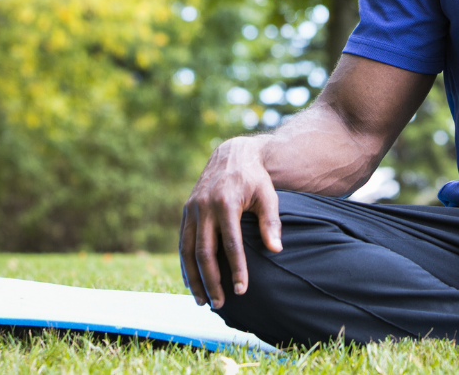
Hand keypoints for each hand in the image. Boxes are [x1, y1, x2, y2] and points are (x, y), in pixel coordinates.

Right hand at [179, 138, 282, 308]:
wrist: (232, 154)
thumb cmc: (255, 178)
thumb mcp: (268, 195)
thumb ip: (271, 222)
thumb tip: (276, 250)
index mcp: (226, 203)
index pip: (231, 244)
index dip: (236, 269)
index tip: (241, 291)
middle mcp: (204, 207)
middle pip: (204, 252)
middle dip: (211, 281)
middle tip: (220, 304)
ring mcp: (192, 209)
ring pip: (187, 250)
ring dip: (193, 278)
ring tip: (202, 301)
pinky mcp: (186, 211)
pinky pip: (182, 242)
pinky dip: (185, 264)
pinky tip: (190, 282)